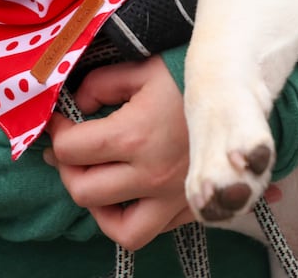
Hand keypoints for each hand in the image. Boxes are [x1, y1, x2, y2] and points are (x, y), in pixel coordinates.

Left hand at [44, 58, 196, 250]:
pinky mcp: (192, 207)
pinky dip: (135, 216)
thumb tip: (80, 105)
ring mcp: (174, 197)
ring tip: (100, 181)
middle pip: (84, 192)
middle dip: (68, 169)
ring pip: (119, 229)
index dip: (56, 133)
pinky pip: (154, 231)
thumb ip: (100, 84)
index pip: (70, 150)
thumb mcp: (141, 67)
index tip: (60, 122)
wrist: (241, 90)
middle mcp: (151, 175)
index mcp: (134, 136)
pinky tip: (132, 192)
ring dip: (100, 207)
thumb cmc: (189, 73)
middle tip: (73, 151)